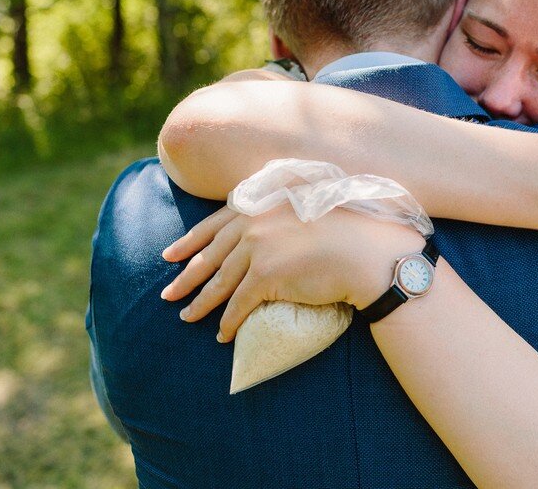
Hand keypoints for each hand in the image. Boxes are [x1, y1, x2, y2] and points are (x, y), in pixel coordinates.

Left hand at [160, 204, 421, 340]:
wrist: (370, 252)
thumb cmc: (352, 230)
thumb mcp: (311, 207)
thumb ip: (283, 212)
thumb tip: (270, 229)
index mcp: (263, 202)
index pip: (216, 223)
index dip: (191, 241)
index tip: (171, 254)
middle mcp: (255, 221)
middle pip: (211, 253)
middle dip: (187, 276)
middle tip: (168, 293)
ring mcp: (259, 247)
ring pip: (220, 281)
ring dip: (201, 303)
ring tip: (187, 317)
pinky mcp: (266, 276)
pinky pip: (239, 304)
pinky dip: (228, 322)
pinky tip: (222, 334)